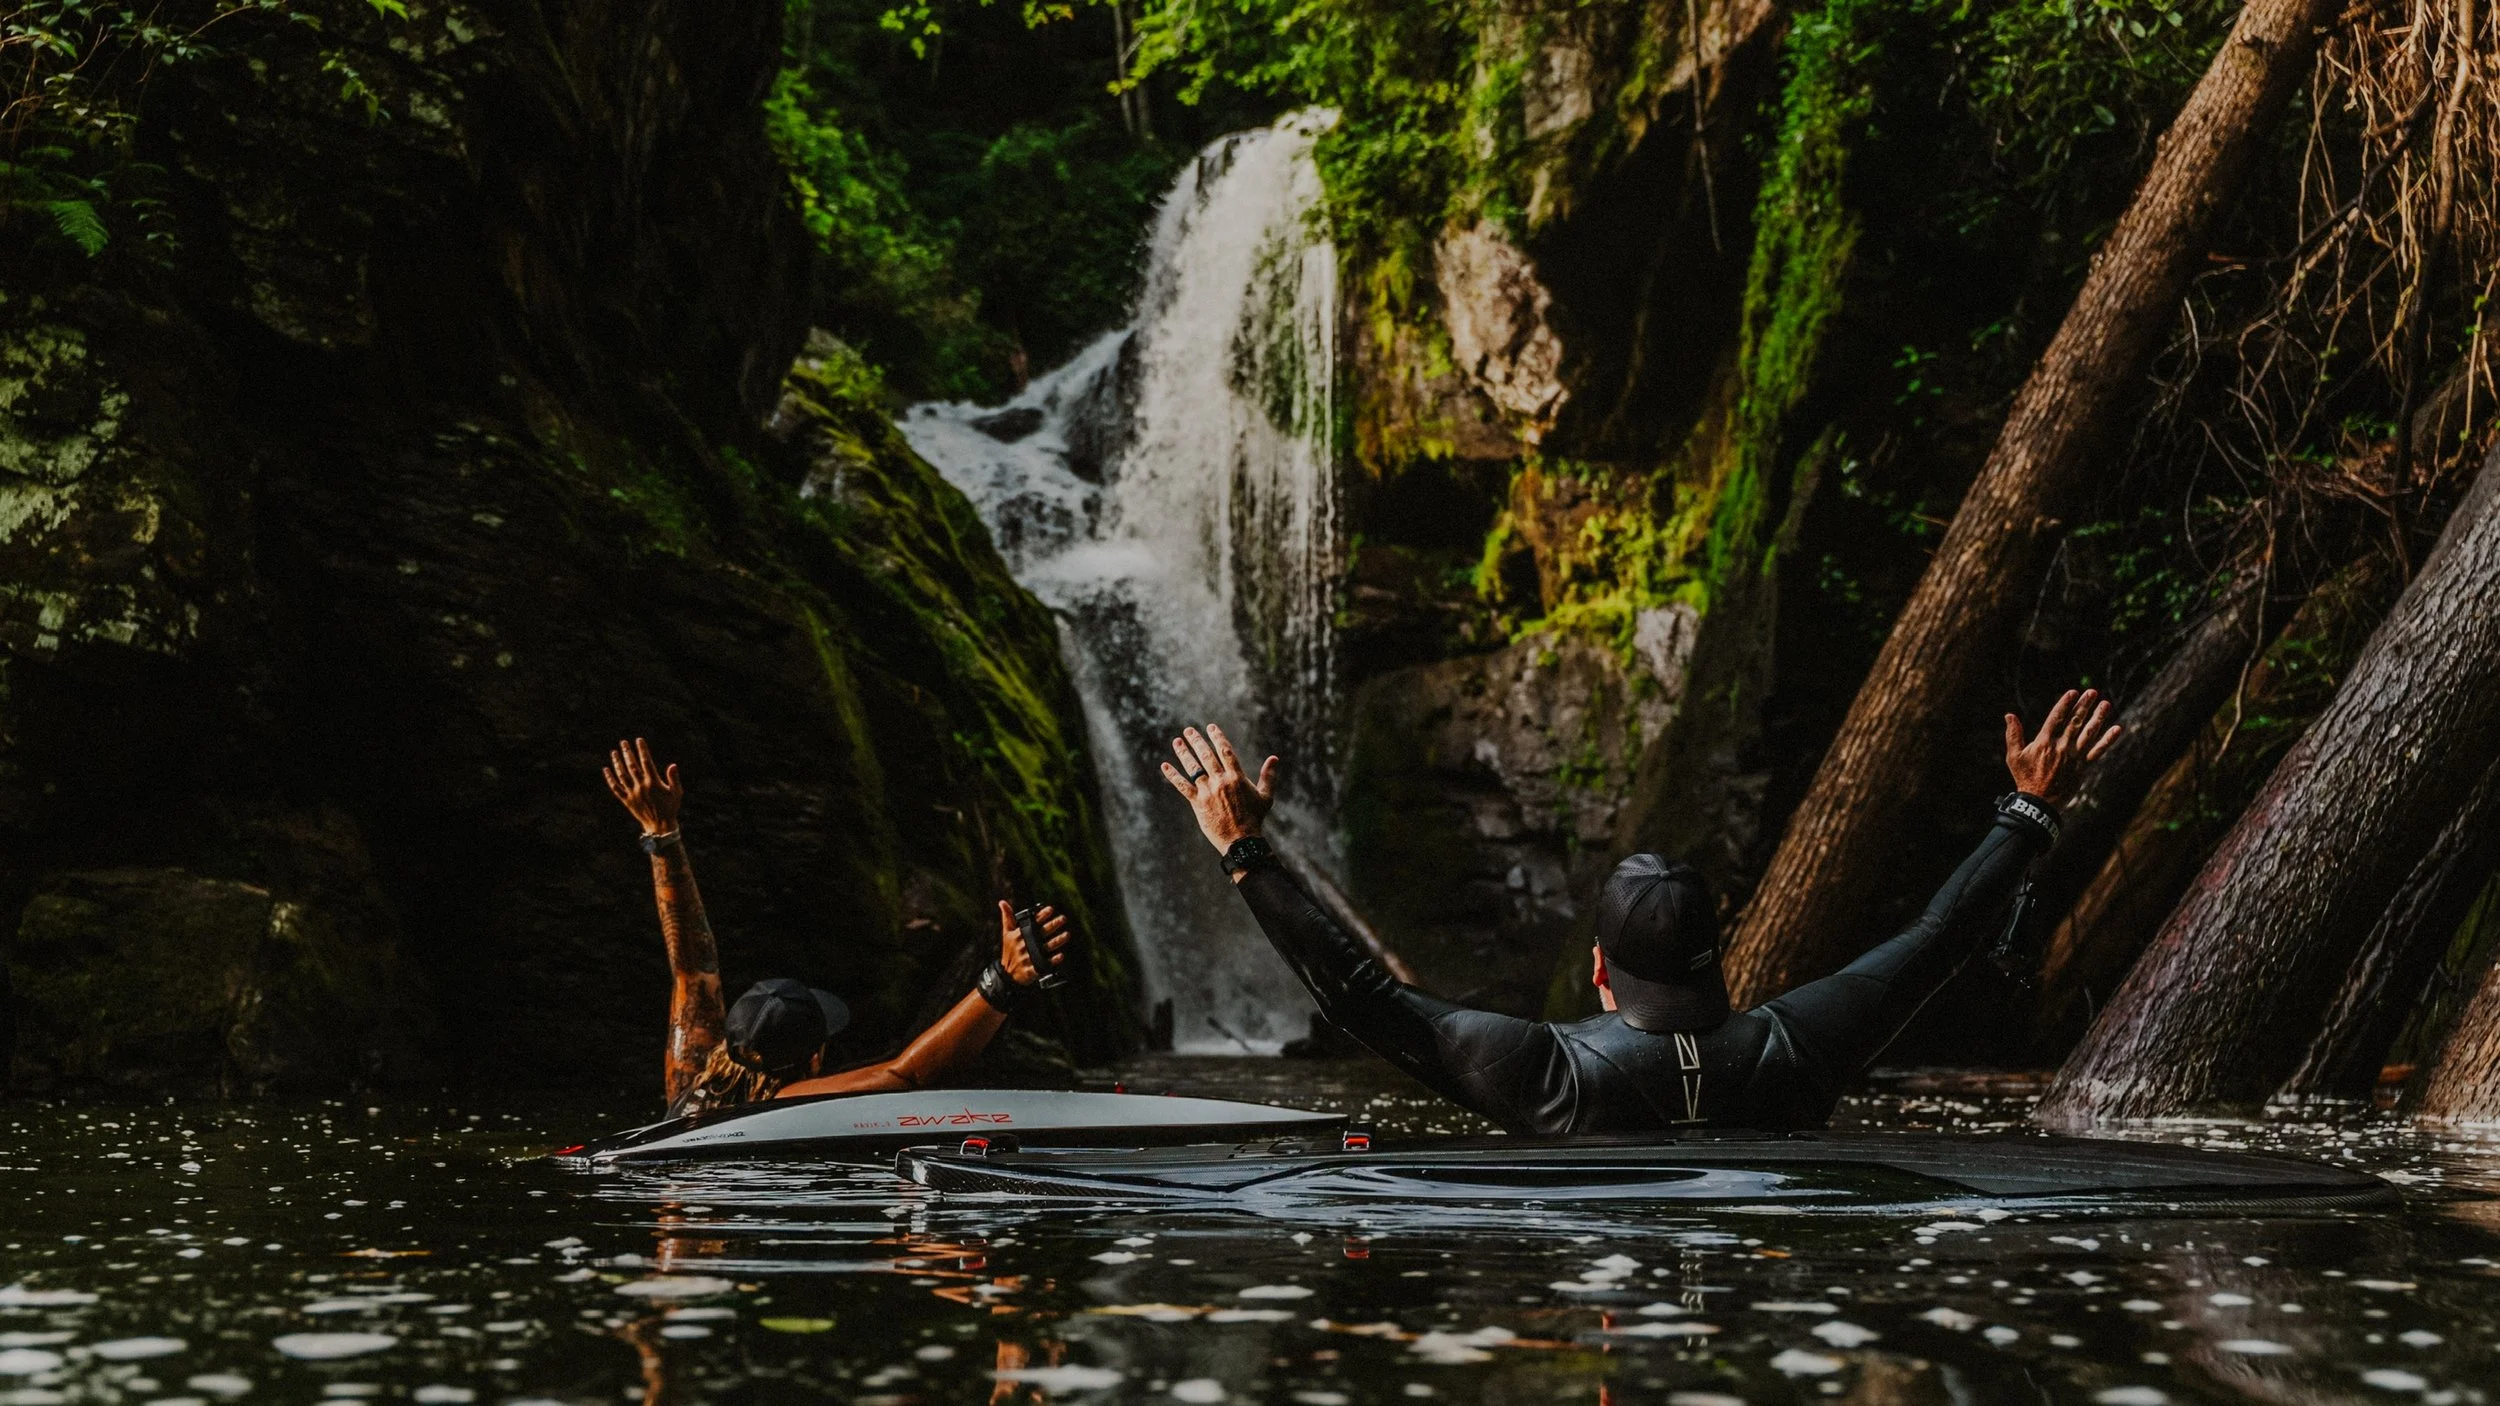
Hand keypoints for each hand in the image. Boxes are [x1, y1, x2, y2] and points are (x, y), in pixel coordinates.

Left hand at [603, 738, 682, 834]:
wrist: (660, 826)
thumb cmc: (671, 808)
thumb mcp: (677, 793)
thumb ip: (674, 778)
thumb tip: (673, 765)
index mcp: (653, 783)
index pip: (646, 762)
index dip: (642, 750)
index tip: (639, 740)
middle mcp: (641, 786)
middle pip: (632, 766)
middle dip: (627, 753)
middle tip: (623, 742)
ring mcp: (632, 793)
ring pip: (622, 775)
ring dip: (617, 763)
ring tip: (614, 752)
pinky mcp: (627, 800)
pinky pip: (616, 788)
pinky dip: (610, 779)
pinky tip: (606, 770)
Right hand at [998, 901, 1070, 985]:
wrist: (1007, 974)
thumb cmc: (1009, 950)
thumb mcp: (1006, 933)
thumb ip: (1007, 917)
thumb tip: (1002, 902)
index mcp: (1020, 934)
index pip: (1033, 922)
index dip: (1042, 915)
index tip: (1050, 909)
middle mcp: (1025, 944)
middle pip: (1042, 933)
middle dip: (1053, 925)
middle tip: (1063, 918)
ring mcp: (1029, 956)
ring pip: (1046, 947)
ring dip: (1057, 940)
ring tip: (1067, 935)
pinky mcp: (1033, 968)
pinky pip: (1045, 963)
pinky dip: (1053, 960)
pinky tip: (1061, 955)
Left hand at [1158, 723, 1276, 851]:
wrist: (1241, 840)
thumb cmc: (1255, 818)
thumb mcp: (1265, 796)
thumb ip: (1268, 775)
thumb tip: (1274, 758)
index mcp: (1237, 777)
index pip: (1225, 751)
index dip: (1217, 737)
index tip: (1210, 727)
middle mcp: (1221, 781)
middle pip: (1206, 755)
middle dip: (1197, 741)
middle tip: (1188, 730)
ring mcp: (1208, 791)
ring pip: (1193, 768)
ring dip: (1184, 753)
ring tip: (1177, 741)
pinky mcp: (1198, 802)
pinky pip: (1183, 786)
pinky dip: (1173, 775)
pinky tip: (1165, 766)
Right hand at [2004, 688, 2121, 805]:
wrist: (2040, 802)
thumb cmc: (2025, 777)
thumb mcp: (2014, 756)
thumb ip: (2013, 735)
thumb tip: (2009, 715)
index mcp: (2044, 742)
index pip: (2056, 718)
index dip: (2065, 704)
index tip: (2073, 692)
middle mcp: (2061, 747)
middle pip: (2075, 722)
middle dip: (2084, 706)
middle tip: (2092, 692)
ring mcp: (2074, 757)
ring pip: (2089, 733)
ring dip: (2098, 717)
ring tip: (2106, 704)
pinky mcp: (2083, 767)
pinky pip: (2098, 751)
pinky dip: (2108, 740)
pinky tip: (2117, 729)